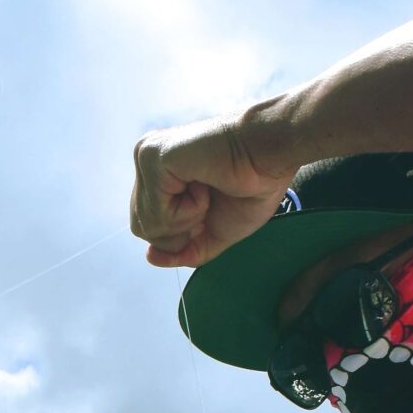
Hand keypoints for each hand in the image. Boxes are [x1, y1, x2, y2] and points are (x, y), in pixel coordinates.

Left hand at [130, 116, 288, 268]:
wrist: (271, 155)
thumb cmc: (251, 185)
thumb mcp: (213, 232)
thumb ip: (183, 250)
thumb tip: (150, 257)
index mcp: (157, 174)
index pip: (147, 226)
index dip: (182, 233)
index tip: (210, 206)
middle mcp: (146, 161)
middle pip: (141, 227)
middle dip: (181, 230)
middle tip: (210, 199)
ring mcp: (146, 157)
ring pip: (146, 224)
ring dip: (188, 219)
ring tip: (208, 189)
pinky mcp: (152, 157)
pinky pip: (155, 213)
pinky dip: (187, 211)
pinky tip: (204, 183)